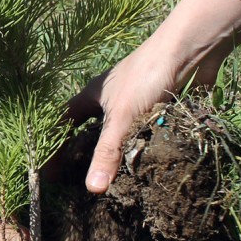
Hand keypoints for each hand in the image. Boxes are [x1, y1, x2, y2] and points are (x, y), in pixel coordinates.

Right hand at [67, 0, 240, 193]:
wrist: (190, 51)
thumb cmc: (146, 77)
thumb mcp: (122, 117)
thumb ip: (107, 152)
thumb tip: (92, 189)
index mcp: (93, 96)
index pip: (64, 122)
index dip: (55, 147)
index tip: (50, 173)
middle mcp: (112, 100)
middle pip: (91, 129)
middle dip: (86, 154)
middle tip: (81, 183)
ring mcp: (137, 104)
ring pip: (121, 133)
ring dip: (118, 154)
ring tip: (112, 183)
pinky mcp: (161, 108)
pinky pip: (146, 133)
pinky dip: (144, 149)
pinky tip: (146, 167)